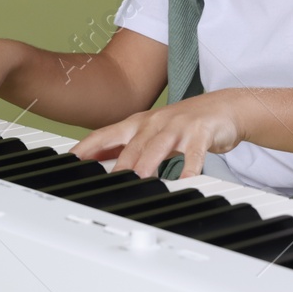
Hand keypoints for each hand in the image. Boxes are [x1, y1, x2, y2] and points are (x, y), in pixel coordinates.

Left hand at [69, 90, 245, 178]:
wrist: (223, 107)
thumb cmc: (182, 123)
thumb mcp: (149, 132)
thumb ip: (124, 146)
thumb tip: (94, 158)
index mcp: (137, 124)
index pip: (105, 135)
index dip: (86, 148)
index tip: (69, 162)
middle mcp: (154, 123)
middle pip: (131, 145)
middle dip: (117, 165)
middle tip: (106, 184)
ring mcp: (178, 127)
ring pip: (158, 146)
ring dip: (148, 163)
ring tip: (139, 180)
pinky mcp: (201, 133)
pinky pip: (194, 153)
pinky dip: (190, 168)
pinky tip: (186, 181)